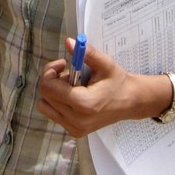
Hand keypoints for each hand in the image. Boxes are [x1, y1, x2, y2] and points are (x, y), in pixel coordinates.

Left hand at [36, 36, 152, 137]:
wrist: (130, 102)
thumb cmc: (117, 81)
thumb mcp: (105, 63)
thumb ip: (87, 53)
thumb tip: (68, 42)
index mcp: (84, 103)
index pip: (48, 88)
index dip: (50, 72)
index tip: (62, 64)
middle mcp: (77, 120)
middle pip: (44, 96)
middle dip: (53, 80)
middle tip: (68, 72)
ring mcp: (75, 128)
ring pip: (45, 106)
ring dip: (53, 92)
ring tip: (71, 86)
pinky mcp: (74, 132)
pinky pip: (53, 114)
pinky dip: (57, 103)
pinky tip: (73, 96)